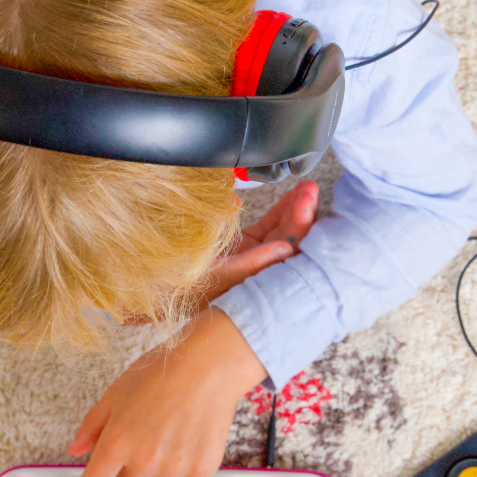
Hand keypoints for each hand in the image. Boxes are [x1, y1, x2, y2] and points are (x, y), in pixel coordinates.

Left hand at [68, 308, 266, 476]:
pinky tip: (189, 446)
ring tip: (170, 441)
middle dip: (131, 471)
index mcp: (116, 443)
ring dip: (159, 474)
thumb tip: (76, 449)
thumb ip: (92, 426)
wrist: (206, 367)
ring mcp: (174, 468)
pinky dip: (185, 474)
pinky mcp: (202, 469)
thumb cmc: (158, 376)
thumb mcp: (115, 395)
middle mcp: (143, 461)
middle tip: (145, 443)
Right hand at [199, 181, 319, 305]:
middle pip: (291, 237)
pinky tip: (289, 197)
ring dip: (293, 208)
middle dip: (302, 211)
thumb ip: (254, 262)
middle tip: (309, 188)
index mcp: (263, 278)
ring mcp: (256, 255)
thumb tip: (286, 249)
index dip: (301, 223)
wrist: (167, 289)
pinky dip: (278, 211)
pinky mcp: (245, 246)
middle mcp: (264, 267)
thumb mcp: (223, 276)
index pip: (291, 248)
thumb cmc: (191, 288)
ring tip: (305, 187)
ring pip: (282, 230)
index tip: (307, 200)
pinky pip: (268, 227)